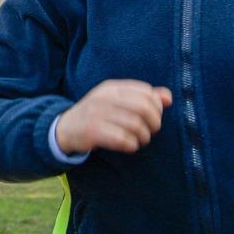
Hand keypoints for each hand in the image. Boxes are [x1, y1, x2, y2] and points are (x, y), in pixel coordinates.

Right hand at [56, 80, 171, 154]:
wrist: (65, 128)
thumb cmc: (98, 115)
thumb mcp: (117, 102)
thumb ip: (143, 98)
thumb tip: (168, 97)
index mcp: (112, 88)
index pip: (147, 93)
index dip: (156, 107)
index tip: (152, 117)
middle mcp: (104, 98)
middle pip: (144, 108)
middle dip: (154, 123)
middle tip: (149, 131)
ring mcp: (97, 114)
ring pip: (136, 125)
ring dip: (143, 137)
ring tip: (139, 140)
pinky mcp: (92, 131)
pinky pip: (123, 139)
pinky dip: (131, 145)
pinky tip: (128, 145)